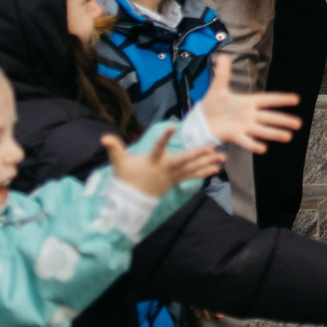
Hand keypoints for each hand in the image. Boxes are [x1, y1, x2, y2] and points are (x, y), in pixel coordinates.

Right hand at [102, 131, 223, 198]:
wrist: (130, 200)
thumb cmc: (126, 177)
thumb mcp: (119, 162)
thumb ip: (114, 148)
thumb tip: (103, 137)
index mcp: (152, 160)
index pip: (159, 146)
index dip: (165, 137)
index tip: (173, 126)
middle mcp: (165, 168)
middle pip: (183, 161)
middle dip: (197, 155)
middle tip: (211, 149)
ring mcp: (172, 176)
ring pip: (192, 169)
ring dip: (207, 163)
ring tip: (223, 157)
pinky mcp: (176, 181)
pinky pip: (192, 176)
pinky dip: (204, 173)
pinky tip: (217, 168)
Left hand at [197, 55, 301, 153]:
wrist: (201, 120)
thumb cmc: (212, 104)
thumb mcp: (217, 87)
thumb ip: (222, 73)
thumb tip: (221, 56)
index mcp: (247, 102)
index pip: (268, 100)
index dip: (281, 99)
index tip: (296, 99)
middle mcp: (249, 115)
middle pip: (269, 117)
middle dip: (283, 120)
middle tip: (298, 124)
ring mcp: (243, 126)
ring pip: (262, 130)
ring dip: (275, 133)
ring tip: (288, 137)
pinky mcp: (234, 136)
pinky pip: (246, 141)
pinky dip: (253, 144)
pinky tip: (262, 149)